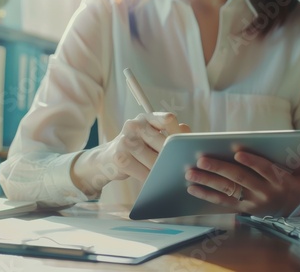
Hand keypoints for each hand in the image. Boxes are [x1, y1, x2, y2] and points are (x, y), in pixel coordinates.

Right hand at [72, 112, 189, 195]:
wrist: (108, 159)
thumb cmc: (138, 147)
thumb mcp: (152, 136)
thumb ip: (171, 134)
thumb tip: (191, 139)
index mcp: (146, 117)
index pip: (168, 120)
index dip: (180, 133)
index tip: (185, 146)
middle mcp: (134, 125)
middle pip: (163, 142)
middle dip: (173, 157)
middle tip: (183, 168)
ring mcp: (125, 141)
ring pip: (154, 160)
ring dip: (163, 171)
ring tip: (171, 176)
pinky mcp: (120, 158)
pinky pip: (143, 172)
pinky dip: (152, 179)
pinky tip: (156, 181)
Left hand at [185, 146, 299, 216]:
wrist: (299, 214)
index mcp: (281, 182)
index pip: (266, 170)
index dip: (253, 162)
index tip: (238, 153)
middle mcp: (264, 193)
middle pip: (240, 180)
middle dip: (219, 169)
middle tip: (201, 159)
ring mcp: (251, 202)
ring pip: (227, 191)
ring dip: (207, 182)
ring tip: (190, 173)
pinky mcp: (242, 209)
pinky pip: (222, 203)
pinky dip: (206, 196)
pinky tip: (192, 189)